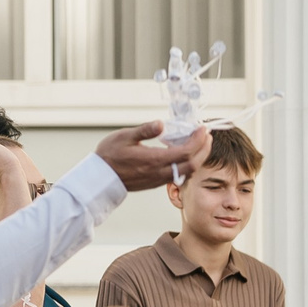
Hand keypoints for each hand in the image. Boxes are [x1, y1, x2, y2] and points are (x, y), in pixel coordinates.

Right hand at [96, 121, 213, 191]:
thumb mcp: (124, 137)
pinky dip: (188, 164)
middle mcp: (160, 172)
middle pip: (192, 164)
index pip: (185, 152)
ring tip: (200, 143)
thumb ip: (145, 131)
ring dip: (198, 157)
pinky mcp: (157, 182)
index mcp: (154, 160)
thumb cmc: (109, 155)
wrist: (101, 177)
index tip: (202, 129)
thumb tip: (161, 124)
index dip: (198, 141)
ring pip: (188, 171)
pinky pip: (179, 175)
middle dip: (204, 149)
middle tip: (206, 135)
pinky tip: (185, 153)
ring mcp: (159, 179)